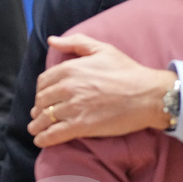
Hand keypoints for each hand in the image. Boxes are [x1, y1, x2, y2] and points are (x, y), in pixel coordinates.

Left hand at [28, 33, 176, 147]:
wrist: (147, 94)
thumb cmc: (127, 70)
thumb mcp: (101, 49)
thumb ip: (75, 43)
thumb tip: (52, 40)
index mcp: (70, 68)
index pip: (43, 81)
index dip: (41, 90)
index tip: (44, 96)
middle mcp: (68, 87)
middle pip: (42, 100)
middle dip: (38, 108)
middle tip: (39, 114)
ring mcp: (73, 107)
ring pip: (45, 118)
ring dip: (37, 125)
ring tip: (35, 129)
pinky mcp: (81, 126)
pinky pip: (54, 134)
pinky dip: (44, 138)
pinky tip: (41, 140)